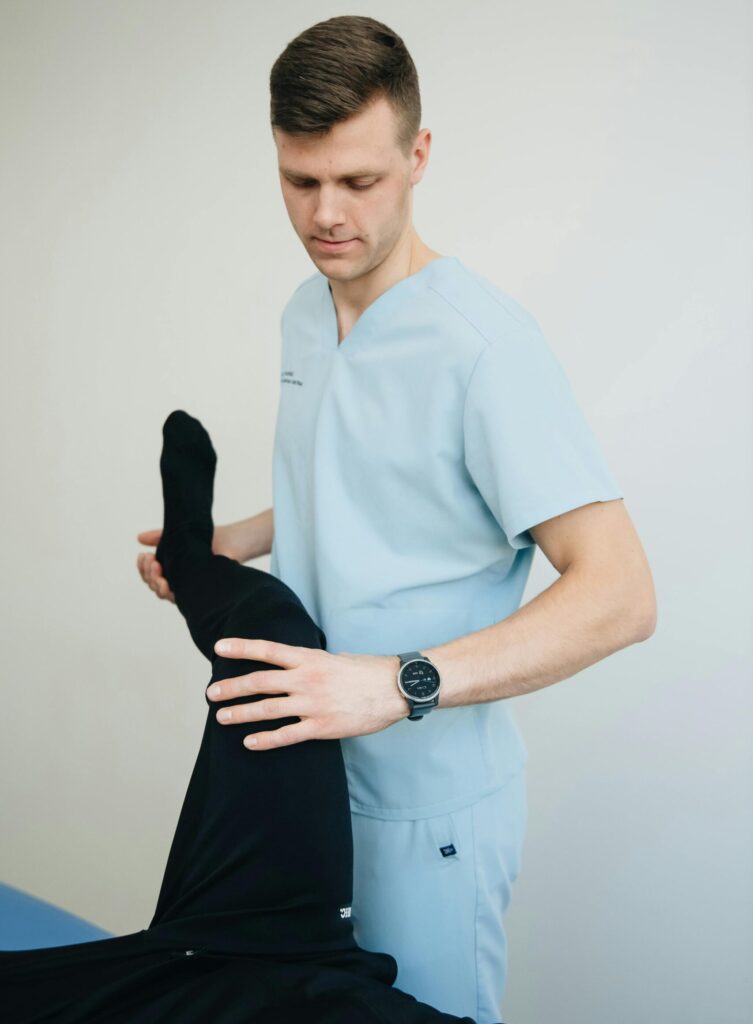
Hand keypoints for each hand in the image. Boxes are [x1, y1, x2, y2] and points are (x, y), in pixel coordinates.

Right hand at [136, 523, 250, 602]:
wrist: (234, 541)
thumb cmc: (211, 539)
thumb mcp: (180, 535)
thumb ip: (159, 537)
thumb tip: (139, 538)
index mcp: (172, 568)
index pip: (151, 574)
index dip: (143, 567)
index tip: (143, 556)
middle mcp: (179, 581)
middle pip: (154, 585)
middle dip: (147, 573)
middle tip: (150, 560)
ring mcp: (188, 588)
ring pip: (163, 593)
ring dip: (155, 582)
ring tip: (157, 568)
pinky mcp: (199, 594)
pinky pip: (179, 598)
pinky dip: (169, 591)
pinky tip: (166, 581)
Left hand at [206, 638, 408, 749]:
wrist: (395, 688)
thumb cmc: (367, 671)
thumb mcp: (336, 658)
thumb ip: (312, 662)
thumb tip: (295, 666)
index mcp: (310, 658)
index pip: (268, 650)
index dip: (241, 648)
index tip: (219, 648)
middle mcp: (306, 679)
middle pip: (259, 682)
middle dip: (231, 687)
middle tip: (211, 693)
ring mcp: (313, 704)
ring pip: (267, 709)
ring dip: (240, 714)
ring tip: (221, 718)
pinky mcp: (322, 726)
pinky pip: (286, 735)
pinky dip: (265, 740)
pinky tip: (249, 742)